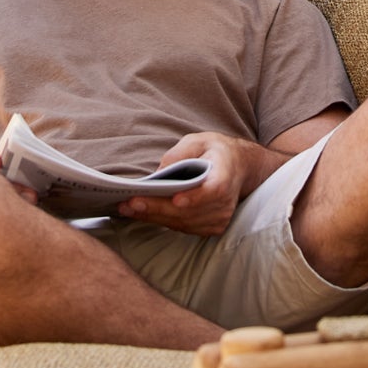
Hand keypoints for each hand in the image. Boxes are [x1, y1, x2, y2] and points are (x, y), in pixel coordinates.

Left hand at [117, 133, 265, 236]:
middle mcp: (225, 202)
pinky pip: (183, 227)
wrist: (239, 168)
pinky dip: (162, 220)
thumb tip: (158, 173)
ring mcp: (220, 218)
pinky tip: (142, 213)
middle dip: (157, 208)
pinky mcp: (212, 227)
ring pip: (183, 222)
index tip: (175, 199)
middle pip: (190, 211)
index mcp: (225, 176)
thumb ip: (180, 153)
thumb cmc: (215, 152)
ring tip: (127, 208)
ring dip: (154, 217)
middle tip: (130, 203)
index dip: (195, 198)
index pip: (214, 191)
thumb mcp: (199, 140)